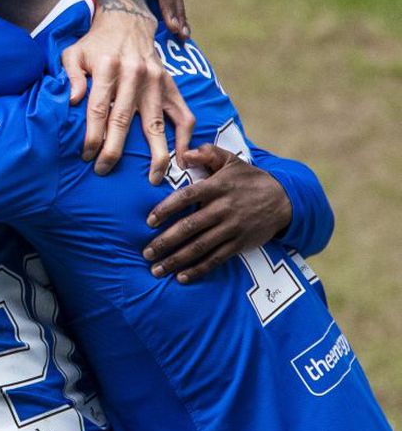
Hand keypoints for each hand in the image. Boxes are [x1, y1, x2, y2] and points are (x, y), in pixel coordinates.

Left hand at [62, 0, 194, 181]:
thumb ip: (70, 76)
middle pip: (124, 121)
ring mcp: (156, 81)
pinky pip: (184, 114)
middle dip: (113, 151)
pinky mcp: (171, 85)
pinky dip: (185, 137)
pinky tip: (181, 158)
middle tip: (104, 170)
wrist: (127, 21)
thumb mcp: (73, 53)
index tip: (86, 155)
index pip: (98, 109)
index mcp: (108, 67)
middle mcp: (134, 75)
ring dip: (156, 154)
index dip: (92, 136)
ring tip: (153, 178)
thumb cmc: (95, 44)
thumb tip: (73, 101)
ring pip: (156, 123)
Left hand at [143, 145, 291, 282]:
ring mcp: (232, 228)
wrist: (284, 199)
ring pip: (200, 247)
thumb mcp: (230, 160)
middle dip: (165, 241)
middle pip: (190, 226)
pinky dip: (199, 269)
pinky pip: (216, 259)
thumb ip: (207, 153)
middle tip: (146, 253)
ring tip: (157, 269)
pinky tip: (181, 277)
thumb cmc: (249, 179)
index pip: (187, 197)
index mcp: (218, 187)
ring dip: (177, 260)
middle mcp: (224, 209)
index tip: (149, 221)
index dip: (166, 209)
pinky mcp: (240, 244)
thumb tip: (184, 155)